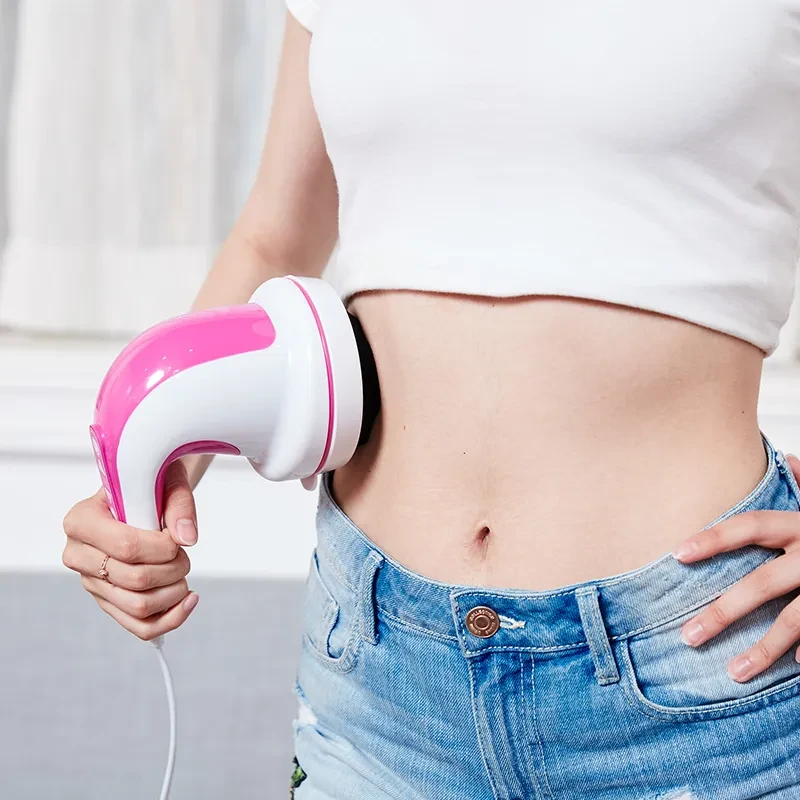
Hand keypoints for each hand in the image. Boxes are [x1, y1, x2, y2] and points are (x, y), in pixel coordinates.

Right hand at [62, 459, 199, 640]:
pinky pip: (140, 626)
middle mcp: (78, 555)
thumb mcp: (167, 480)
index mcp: (81, 520)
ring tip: (183, 570)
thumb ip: (179, 504)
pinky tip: (189, 599)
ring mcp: (92, 582)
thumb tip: (186, 538)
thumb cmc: (150, 484)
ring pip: (138, 606)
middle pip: (134, 579)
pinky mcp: (109, 601)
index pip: (125, 547)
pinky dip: (171, 618)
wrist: (143, 495)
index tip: (175, 538)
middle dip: (173, 568)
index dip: (162, 548)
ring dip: (174, 591)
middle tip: (182, 553)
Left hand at [671, 453, 799, 682]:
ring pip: (794, 621)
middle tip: (687, 636)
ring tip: (732, 673)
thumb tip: (789, 458)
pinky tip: (795, 669)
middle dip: (723, 611)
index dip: (714, 537)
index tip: (677, 553)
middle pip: (762, 583)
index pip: (751, 526)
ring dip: (763, 650)